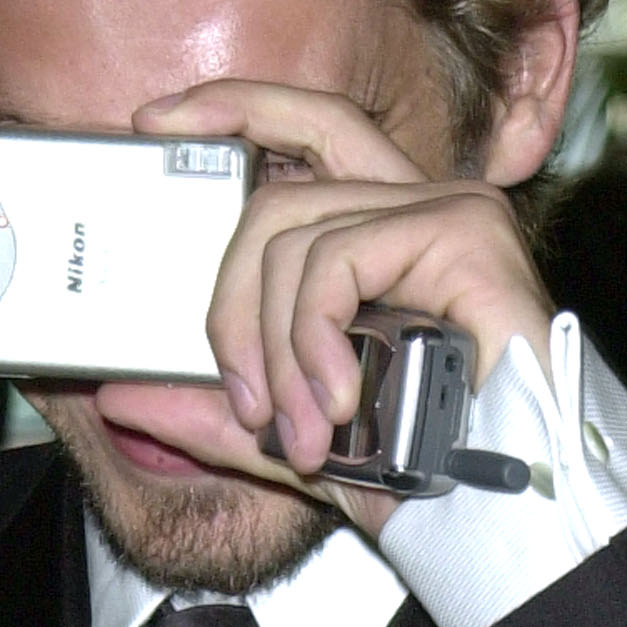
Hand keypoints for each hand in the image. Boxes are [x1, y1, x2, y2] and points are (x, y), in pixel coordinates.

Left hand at [134, 81, 554, 516]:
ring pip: (295, 235)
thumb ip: (215, 412)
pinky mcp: (465, 233)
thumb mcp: (291, 439)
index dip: (234, 107)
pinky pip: (337, 260)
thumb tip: (121, 396)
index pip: (309, 129)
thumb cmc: (425, 475)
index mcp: (387, 234)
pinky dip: (312, 336)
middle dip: (230, 304)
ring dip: (276, 349)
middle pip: (278, 197)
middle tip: (241, 397)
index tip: (155, 126)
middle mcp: (422, 206)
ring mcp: (449, 212)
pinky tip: (333, 400)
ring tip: (301, 430)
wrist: (505, 519)